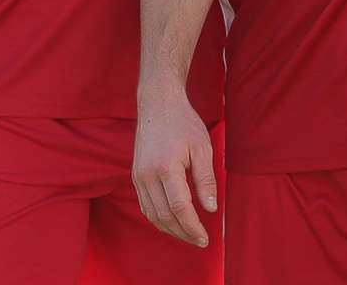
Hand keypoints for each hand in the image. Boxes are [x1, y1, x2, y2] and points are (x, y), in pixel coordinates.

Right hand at [131, 92, 216, 247]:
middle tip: (200, 241)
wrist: (158, 105)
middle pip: (164, 216)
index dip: (193, 227)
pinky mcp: (135, 177)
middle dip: (183, 233)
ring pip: (152, 215)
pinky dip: (159, 219)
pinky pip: (145, 206)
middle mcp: (147, 176)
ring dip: (170, 229)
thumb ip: (206, 180)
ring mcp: (138, 177)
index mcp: (166, 167)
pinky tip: (173, 222)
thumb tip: (211, 209)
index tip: (205, 239)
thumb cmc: (184, 124)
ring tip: (189, 235)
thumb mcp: (202, 148)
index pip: (180, 208)